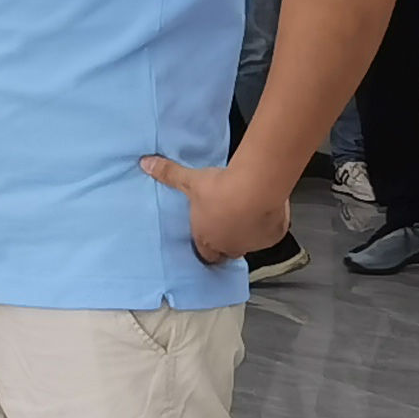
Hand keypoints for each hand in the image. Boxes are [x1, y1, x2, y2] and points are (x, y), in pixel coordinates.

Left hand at [139, 152, 285, 264]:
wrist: (254, 188)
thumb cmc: (218, 188)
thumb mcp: (189, 180)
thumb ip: (168, 174)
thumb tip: (144, 163)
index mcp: (207, 238)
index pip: (205, 254)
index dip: (206, 246)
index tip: (208, 234)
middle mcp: (230, 246)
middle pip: (227, 251)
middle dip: (227, 239)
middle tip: (228, 221)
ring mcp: (253, 243)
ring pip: (250, 242)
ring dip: (248, 231)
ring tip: (248, 210)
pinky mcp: (273, 236)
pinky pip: (270, 233)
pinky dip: (269, 223)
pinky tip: (266, 208)